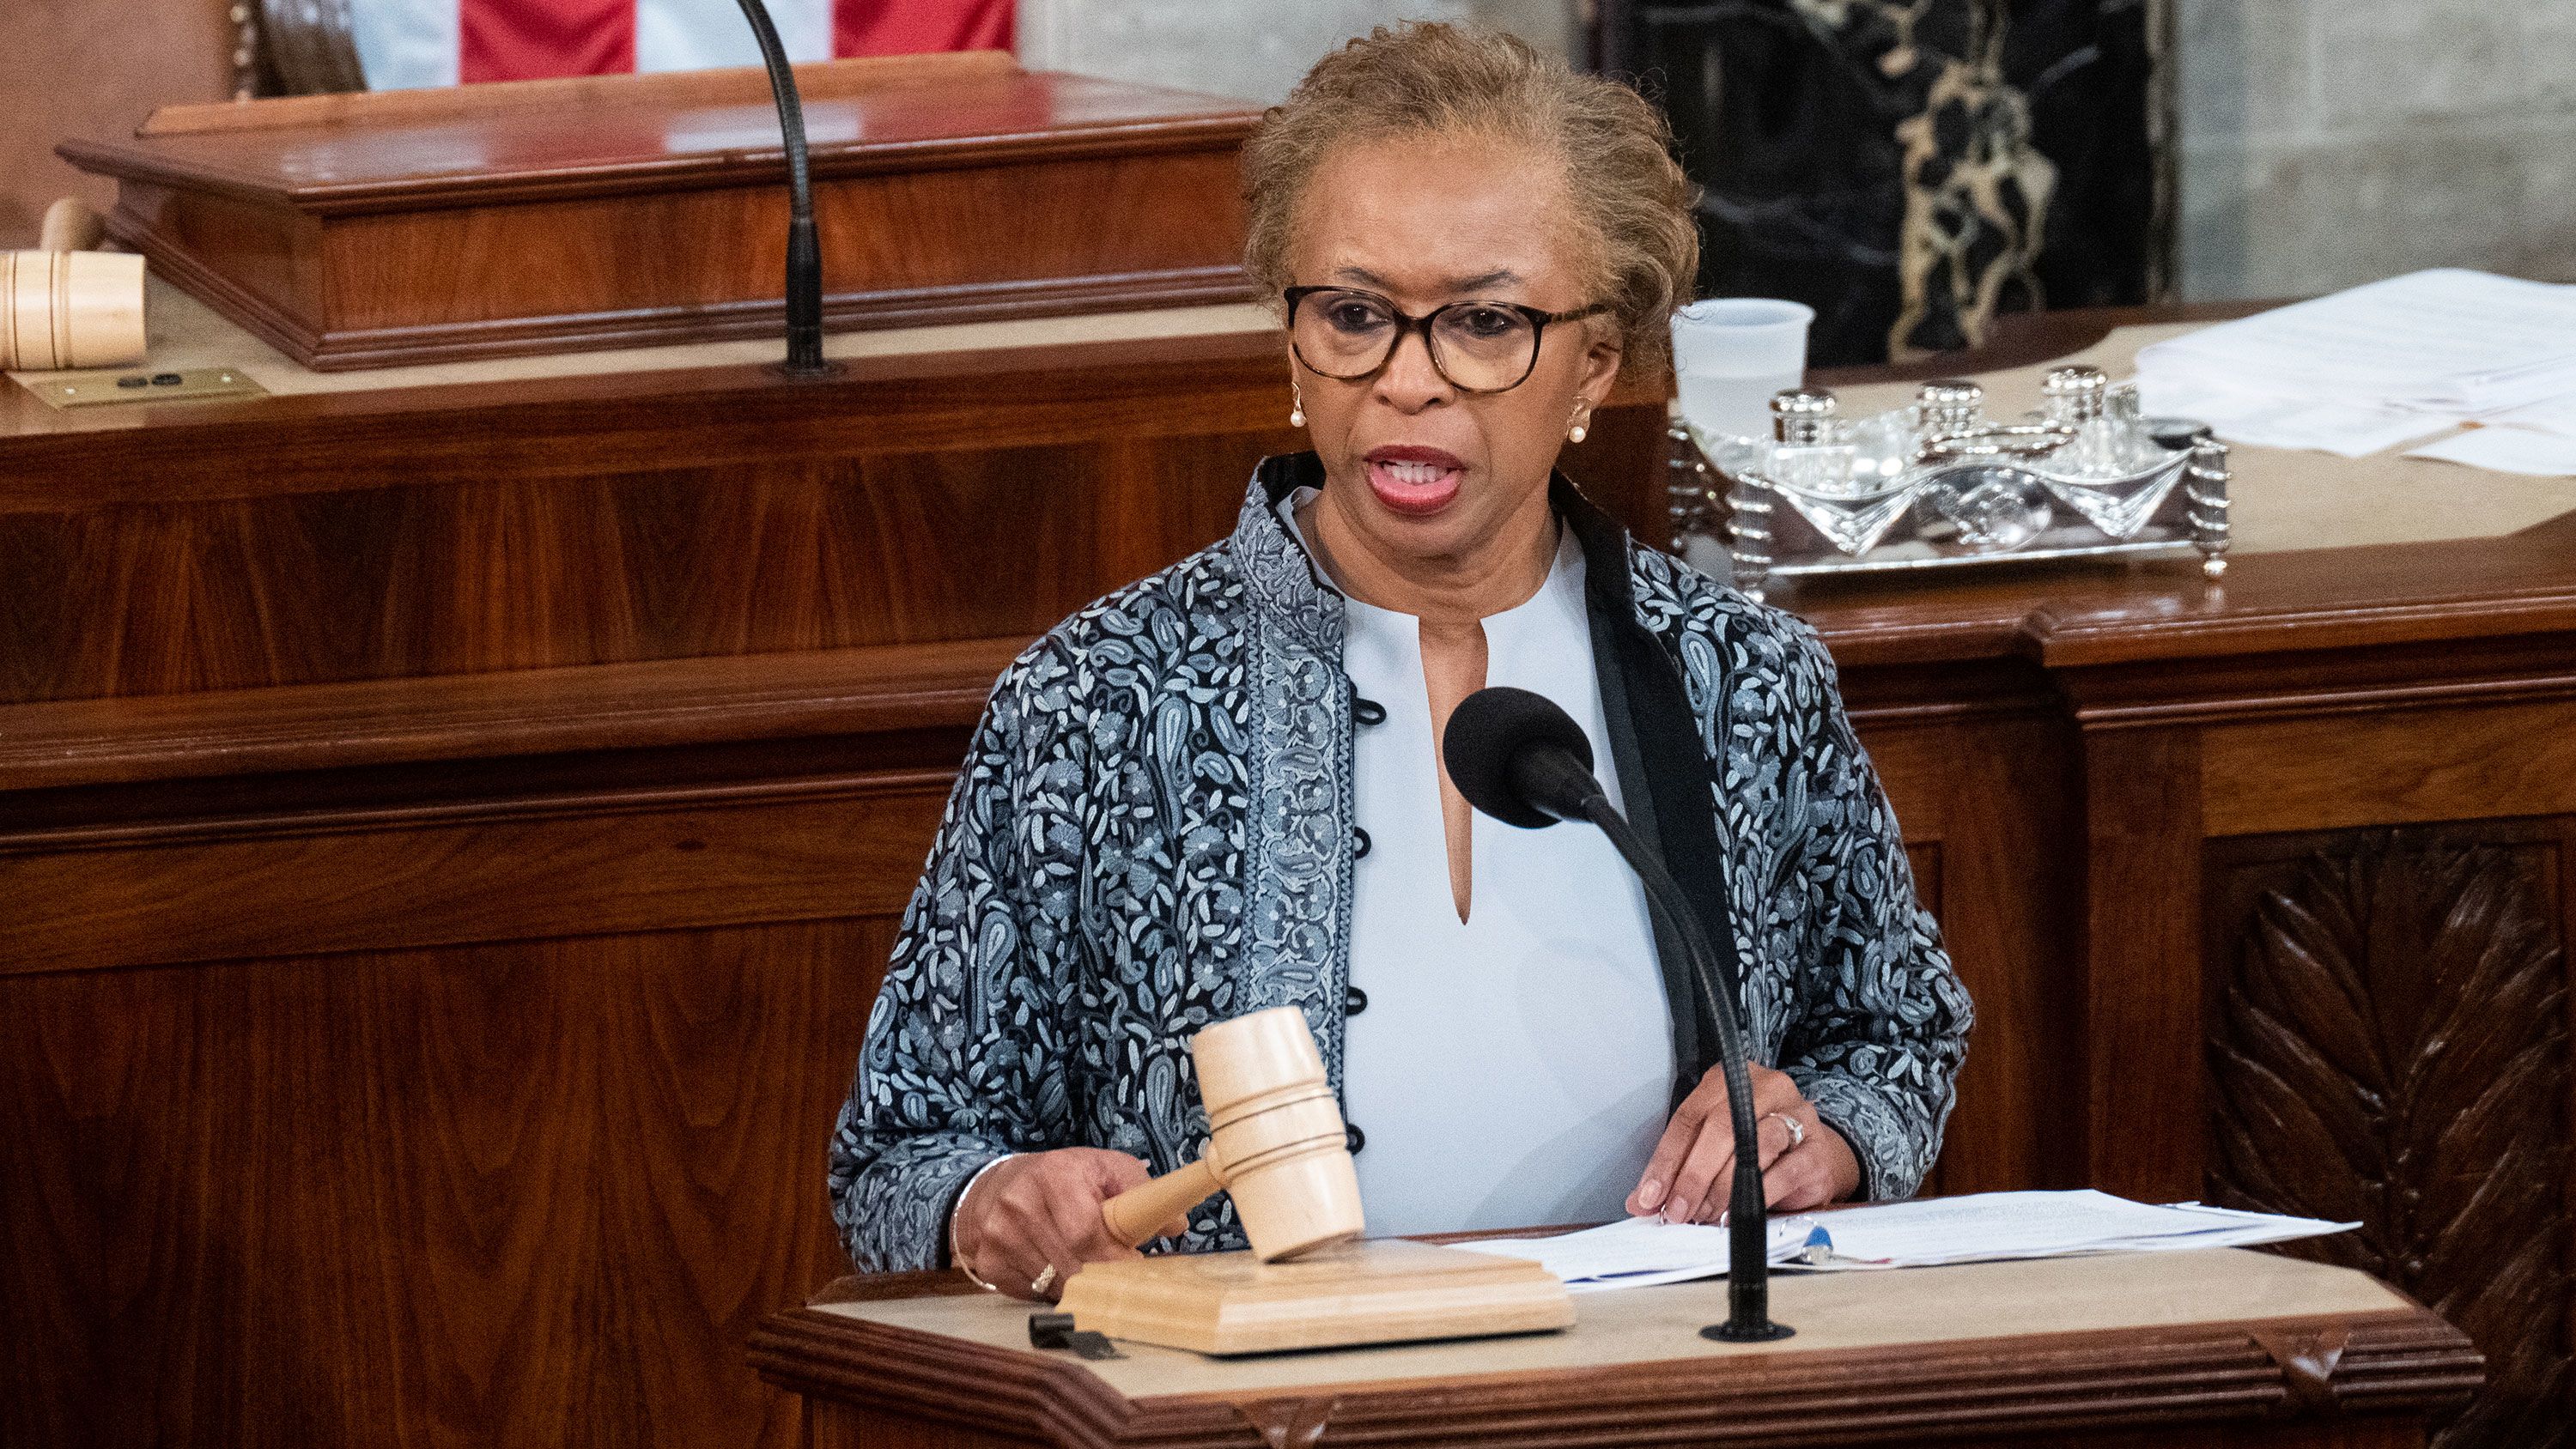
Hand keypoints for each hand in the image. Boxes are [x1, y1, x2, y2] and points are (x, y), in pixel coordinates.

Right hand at [952, 1149, 1188, 1300]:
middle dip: (1104, 1279)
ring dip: (1081, 1287)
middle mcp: (1019, 1206)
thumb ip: (1140, 1190)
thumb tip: (1175, 1224)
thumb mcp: (1103, 1168)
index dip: (1115, 1259)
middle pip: (1072, 1265)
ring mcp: (998, 1238)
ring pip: (1055, 1285)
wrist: (998, 1187)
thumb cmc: (1062, 1178)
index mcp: (1053, 1176)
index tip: (1138, 1272)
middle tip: (1125, 1282)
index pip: (1086, 1231)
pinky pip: (1033, 1294)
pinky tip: (1058, 1271)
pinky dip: (1053, 1290)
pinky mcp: (989, 1264)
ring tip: (1092, 1272)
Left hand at [1627, 1063, 1860, 1223]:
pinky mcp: (1816, 1150)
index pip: (1689, 1117)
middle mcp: (1765, 1087)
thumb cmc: (1755, 1150)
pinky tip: (1737, 1213)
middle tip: (1678, 1210)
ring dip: (1723, 1187)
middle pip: (1721, 1127)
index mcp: (1729, 1079)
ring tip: (1706, 1214)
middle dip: (1693, 1175)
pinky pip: (1783, 1172)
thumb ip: (1678, 1169)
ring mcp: (1796, 1115)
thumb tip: (1638, 1202)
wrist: (1813, 1160)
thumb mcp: (1712, 1150)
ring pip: (1753, 1146)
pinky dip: (1756, 1195)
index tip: (1649, 1195)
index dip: (1666, 1159)